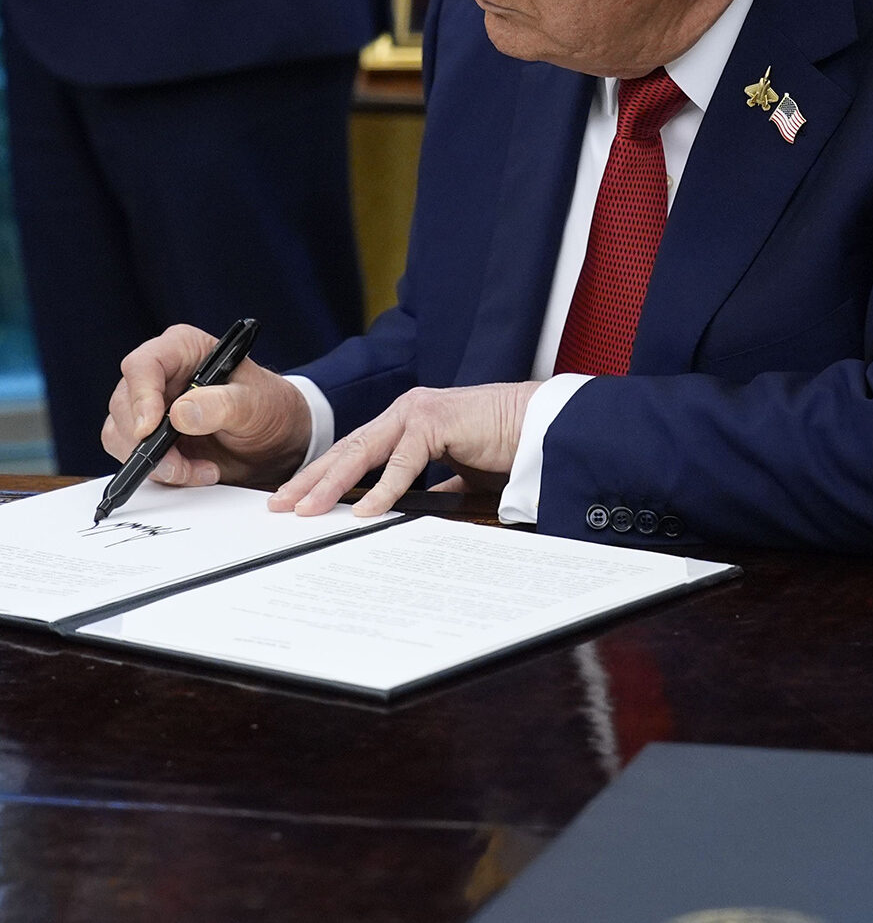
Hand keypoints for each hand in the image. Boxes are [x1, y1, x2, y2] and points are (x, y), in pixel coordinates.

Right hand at [102, 323, 312, 489]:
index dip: (141, 397)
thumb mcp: (255, 403)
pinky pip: (132, 456)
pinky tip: (194, 472)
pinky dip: (160, 472)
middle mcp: (160, 374)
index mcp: (183, 348)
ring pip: (120, 433)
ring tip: (201, 470)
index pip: (144, 365)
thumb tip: (180, 414)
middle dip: (148, 443)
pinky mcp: (148, 436)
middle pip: (124, 404)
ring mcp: (150, 405)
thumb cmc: (268, 407)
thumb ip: (223, 405)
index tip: (149, 429)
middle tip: (181, 465)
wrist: (274, 441)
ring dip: (156, 462)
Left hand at [269, 380, 540, 516]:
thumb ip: (433, 486)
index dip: (324, 476)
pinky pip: (403, 462)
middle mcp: (405, 412)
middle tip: (281, 505)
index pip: (354, 452)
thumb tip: (414, 510)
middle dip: (311, 479)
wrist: (539, 426)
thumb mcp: (456, 473)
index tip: (298, 499)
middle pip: (346, 450)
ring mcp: (417, 413)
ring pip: (363, 452)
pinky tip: (364, 511)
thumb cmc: (503, 446)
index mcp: (406, 422)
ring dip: (331, 484)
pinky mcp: (436, 422)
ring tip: (306, 509)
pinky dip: (382, 489)